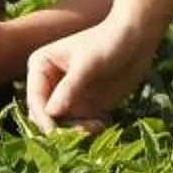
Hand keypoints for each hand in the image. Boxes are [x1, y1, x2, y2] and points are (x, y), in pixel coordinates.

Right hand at [25, 22, 156, 130]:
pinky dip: (90, 129)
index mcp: (41, 67)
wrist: (137, 38)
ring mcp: (68, 96)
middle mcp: (50, 84)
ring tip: (97, 125)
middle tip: (82, 131)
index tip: (54, 134)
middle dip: (60, 128)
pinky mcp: (86, 105)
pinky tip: (103, 122)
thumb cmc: (108, 42)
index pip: (35, 99)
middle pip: (45, 116)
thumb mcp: (87, 65)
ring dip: (77, 131)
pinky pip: (81, 126)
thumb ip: (69, 88)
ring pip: (63, 125)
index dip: (43, 119)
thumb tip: (50, 113)